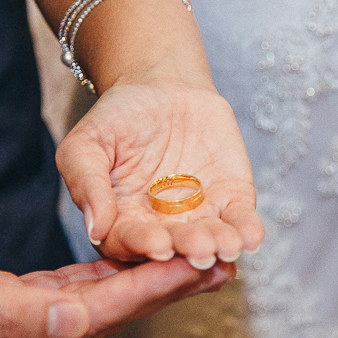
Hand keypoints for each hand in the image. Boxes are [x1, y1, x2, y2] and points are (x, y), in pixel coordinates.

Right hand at [0, 230, 230, 337]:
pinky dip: (95, 284)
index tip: (197, 267)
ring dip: (138, 286)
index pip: (91, 321)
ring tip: (189, 263)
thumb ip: (4, 310)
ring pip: (86, 313)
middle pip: (101, 322)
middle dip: (161, 290)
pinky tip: (120, 268)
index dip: (147, 291)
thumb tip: (76, 320)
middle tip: (220, 261)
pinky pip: (56, 305)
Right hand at [57, 78, 263, 264]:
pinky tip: (251, 236)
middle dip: (188, 249)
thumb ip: (87, 183)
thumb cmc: (116, 118)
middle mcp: (161, 229)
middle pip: (175, 248)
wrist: (161, 87)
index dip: (143, 245)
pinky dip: (247, 229)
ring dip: (220, 245)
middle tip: (200, 250)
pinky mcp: (230, 200)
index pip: (129, 243)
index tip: (158, 246)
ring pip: (211, 239)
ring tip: (227, 246)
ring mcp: (198, 217)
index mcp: (120, 224)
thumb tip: (95, 228)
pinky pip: (240, 219)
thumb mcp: (86, 144)